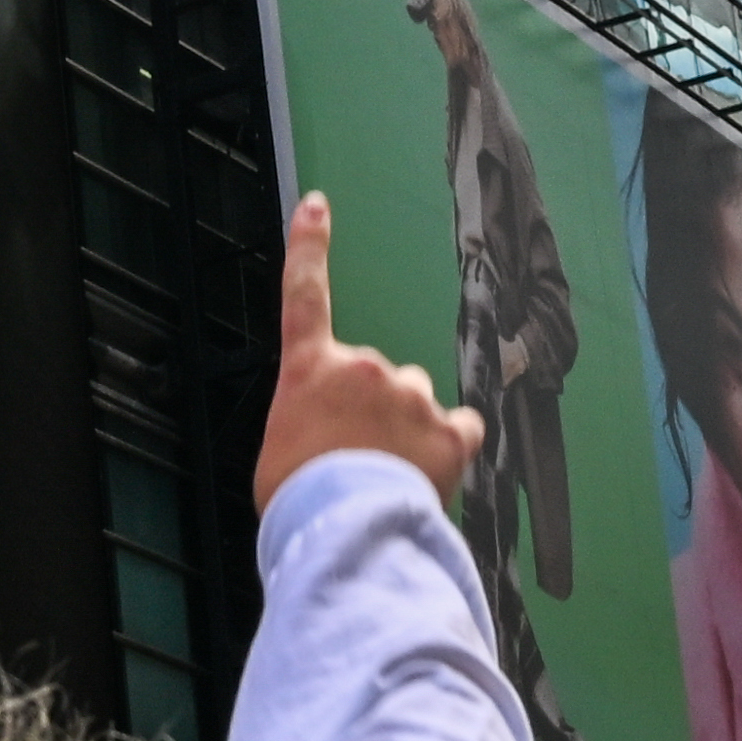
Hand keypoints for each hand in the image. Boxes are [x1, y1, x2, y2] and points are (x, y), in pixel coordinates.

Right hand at [255, 195, 486, 509]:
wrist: (344, 534)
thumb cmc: (300, 501)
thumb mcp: (280, 448)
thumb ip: (308, 419)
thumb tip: (327, 433)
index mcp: (310, 370)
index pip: (304, 293)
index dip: (309, 245)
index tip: (316, 206)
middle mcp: (364, 368)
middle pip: (377, 377)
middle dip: (372, 412)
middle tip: (354, 461)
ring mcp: (412, 397)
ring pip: (416, 404)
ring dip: (408, 433)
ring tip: (386, 478)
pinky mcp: (450, 431)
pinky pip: (461, 428)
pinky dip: (452, 447)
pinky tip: (432, 473)